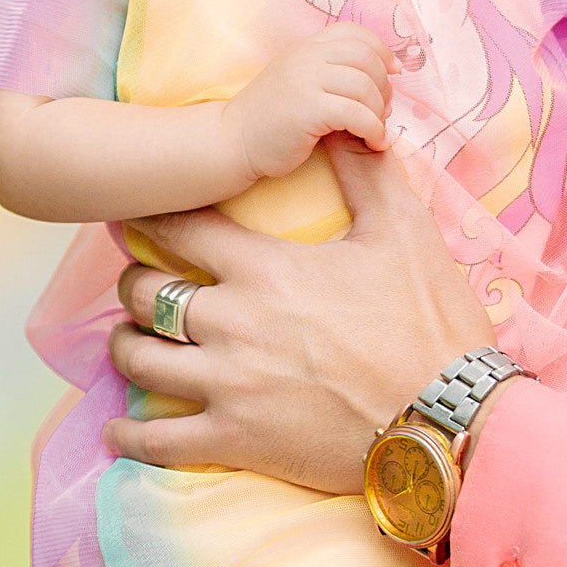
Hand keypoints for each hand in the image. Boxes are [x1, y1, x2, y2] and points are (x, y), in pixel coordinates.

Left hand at [106, 138, 493, 486]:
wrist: (448, 419)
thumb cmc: (430, 325)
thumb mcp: (405, 233)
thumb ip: (366, 175)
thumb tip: (346, 127)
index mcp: (266, 269)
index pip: (180, 229)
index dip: (149, 219)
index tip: (137, 218)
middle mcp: (233, 322)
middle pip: (145, 294)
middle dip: (134, 284)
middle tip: (139, 285)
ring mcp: (228, 385)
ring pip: (139, 360)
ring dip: (125, 346)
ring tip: (129, 342)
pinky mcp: (235, 439)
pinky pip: (158, 440)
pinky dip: (130, 434)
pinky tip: (119, 430)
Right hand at [226, 28, 390, 182]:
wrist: (232, 141)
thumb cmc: (270, 117)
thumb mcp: (297, 79)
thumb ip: (327, 70)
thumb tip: (380, 75)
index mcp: (305, 47)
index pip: (353, 32)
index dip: (381, 49)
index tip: (392, 71)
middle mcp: (306, 57)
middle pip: (366, 57)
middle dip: (384, 84)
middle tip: (383, 108)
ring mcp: (306, 81)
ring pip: (365, 86)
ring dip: (380, 111)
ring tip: (377, 128)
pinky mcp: (309, 110)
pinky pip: (357, 115)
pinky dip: (374, 130)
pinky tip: (374, 142)